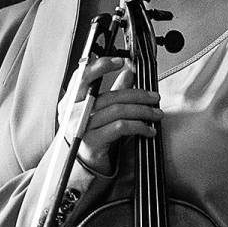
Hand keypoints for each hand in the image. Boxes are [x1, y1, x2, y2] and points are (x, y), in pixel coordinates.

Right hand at [74, 56, 162, 173]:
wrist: (82, 164)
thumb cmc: (91, 134)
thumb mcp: (100, 110)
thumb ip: (113, 91)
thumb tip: (129, 72)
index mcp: (71, 99)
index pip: (82, 76)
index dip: (101, 65)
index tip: (120, 61)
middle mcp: (73, 112)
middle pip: (110, 96)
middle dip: (137, 95)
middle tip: (154, 97)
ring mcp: (81, 127)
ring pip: (118, 111)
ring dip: (142, 111)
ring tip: (156, 114)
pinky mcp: (92, 141)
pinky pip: (120, 127)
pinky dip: (139, 127)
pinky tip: (149, 130)